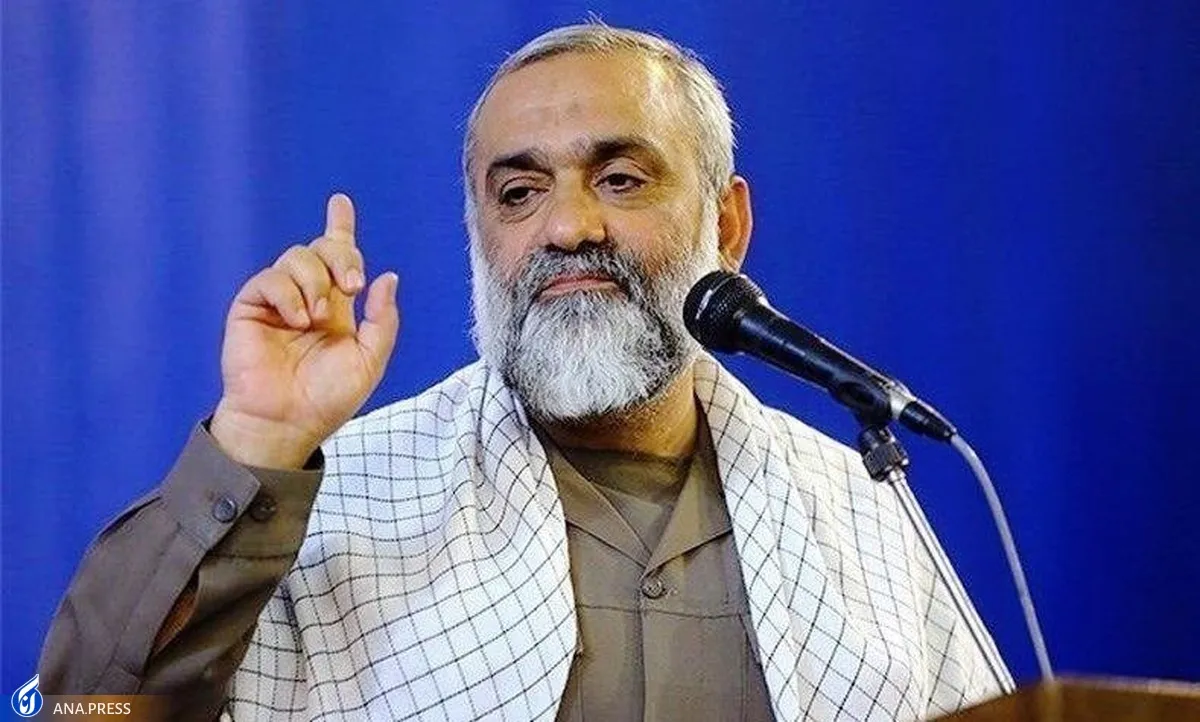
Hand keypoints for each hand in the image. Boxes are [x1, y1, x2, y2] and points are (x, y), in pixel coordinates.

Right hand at [210, 193, 399, 467]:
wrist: (288, 421)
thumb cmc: (328, 398)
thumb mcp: (369, 360)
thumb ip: (382, 319)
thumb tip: (387, 277)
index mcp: (337, 307)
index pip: (339, 259)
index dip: (339, 228)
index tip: (340, 202)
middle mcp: (308, 297)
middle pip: (322, 249)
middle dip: (342, 255)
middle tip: (351, 285)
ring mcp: (278, 301)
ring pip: (297, 257)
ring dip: (315, 281)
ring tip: (318, 318)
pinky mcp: (251, 307)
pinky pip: (270, 279)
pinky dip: (289, 294)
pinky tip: (297, 320)